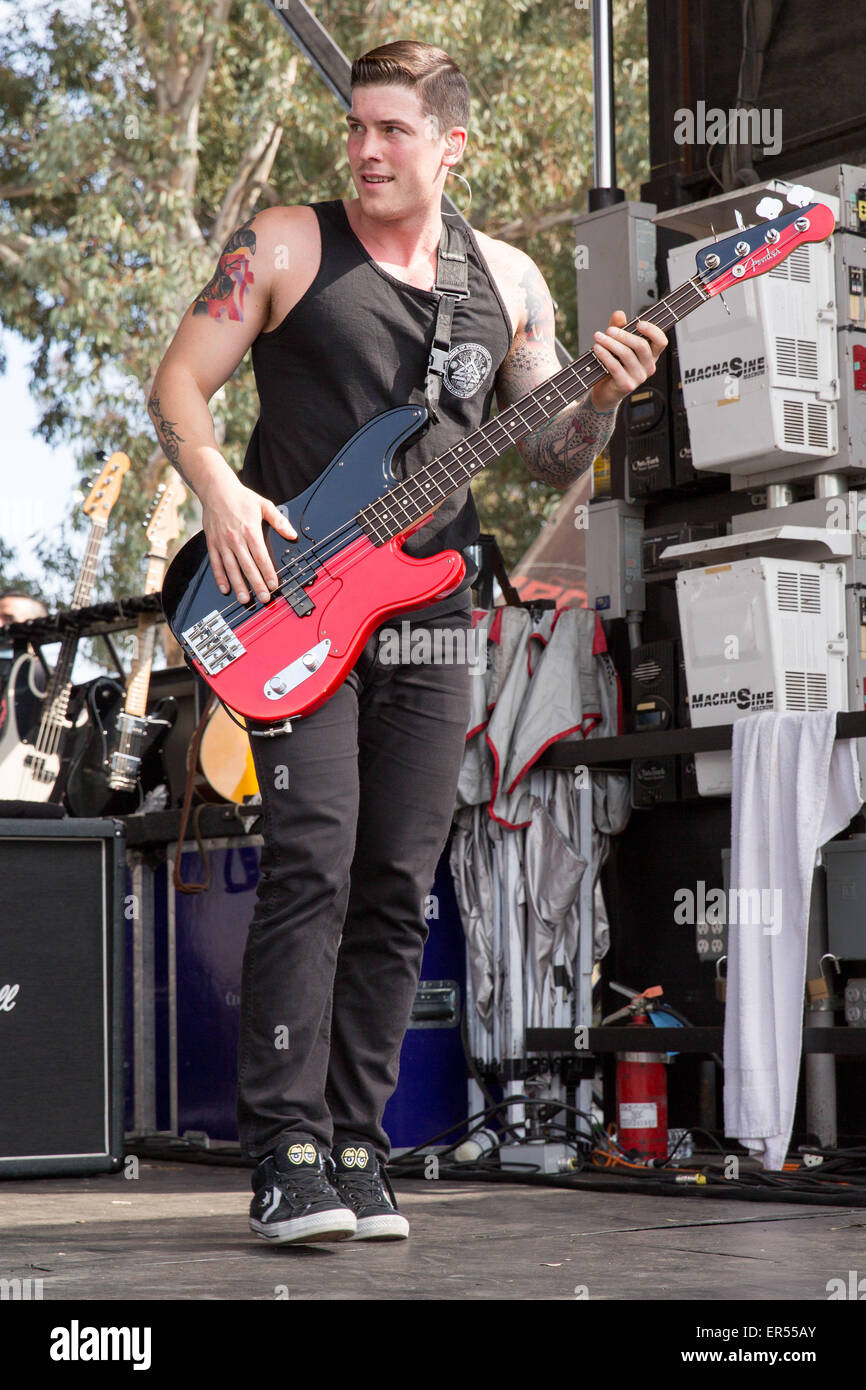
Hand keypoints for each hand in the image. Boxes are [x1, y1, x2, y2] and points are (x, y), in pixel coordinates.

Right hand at [199, 473, 296, 604]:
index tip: (274, 585)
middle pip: (248, 566)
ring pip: (231, 568)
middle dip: (256, 584)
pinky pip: (216, 563)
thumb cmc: (241, 497)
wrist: (216, 489)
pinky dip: (219, 577)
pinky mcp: (212, 543)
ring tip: (244, 599)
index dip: (268, 573)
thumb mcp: (264, 505)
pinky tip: (225, 588)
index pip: (261, 557)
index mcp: (250, 530)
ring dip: (238, 585)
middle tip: (263, 598)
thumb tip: (292, 534)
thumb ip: (279, 521)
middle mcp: (236, 539)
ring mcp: (222, 542)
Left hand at [590, 309, 667, 412]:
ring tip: (598, 337)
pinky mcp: (626, 386)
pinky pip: (616, 367)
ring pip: (626, 355)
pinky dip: (605, 355)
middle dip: (623, 335)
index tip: (639, 323)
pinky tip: (597, 349)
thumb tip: (619, 314)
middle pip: (641, 345)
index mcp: (651, 356)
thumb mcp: (617, 344)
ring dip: (610, 343)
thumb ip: (619, 329)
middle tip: (609, 330)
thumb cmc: (614, 366)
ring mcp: (639, 378)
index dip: (652, 330)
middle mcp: (648, 367)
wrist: (605, 393)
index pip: (661, 341)